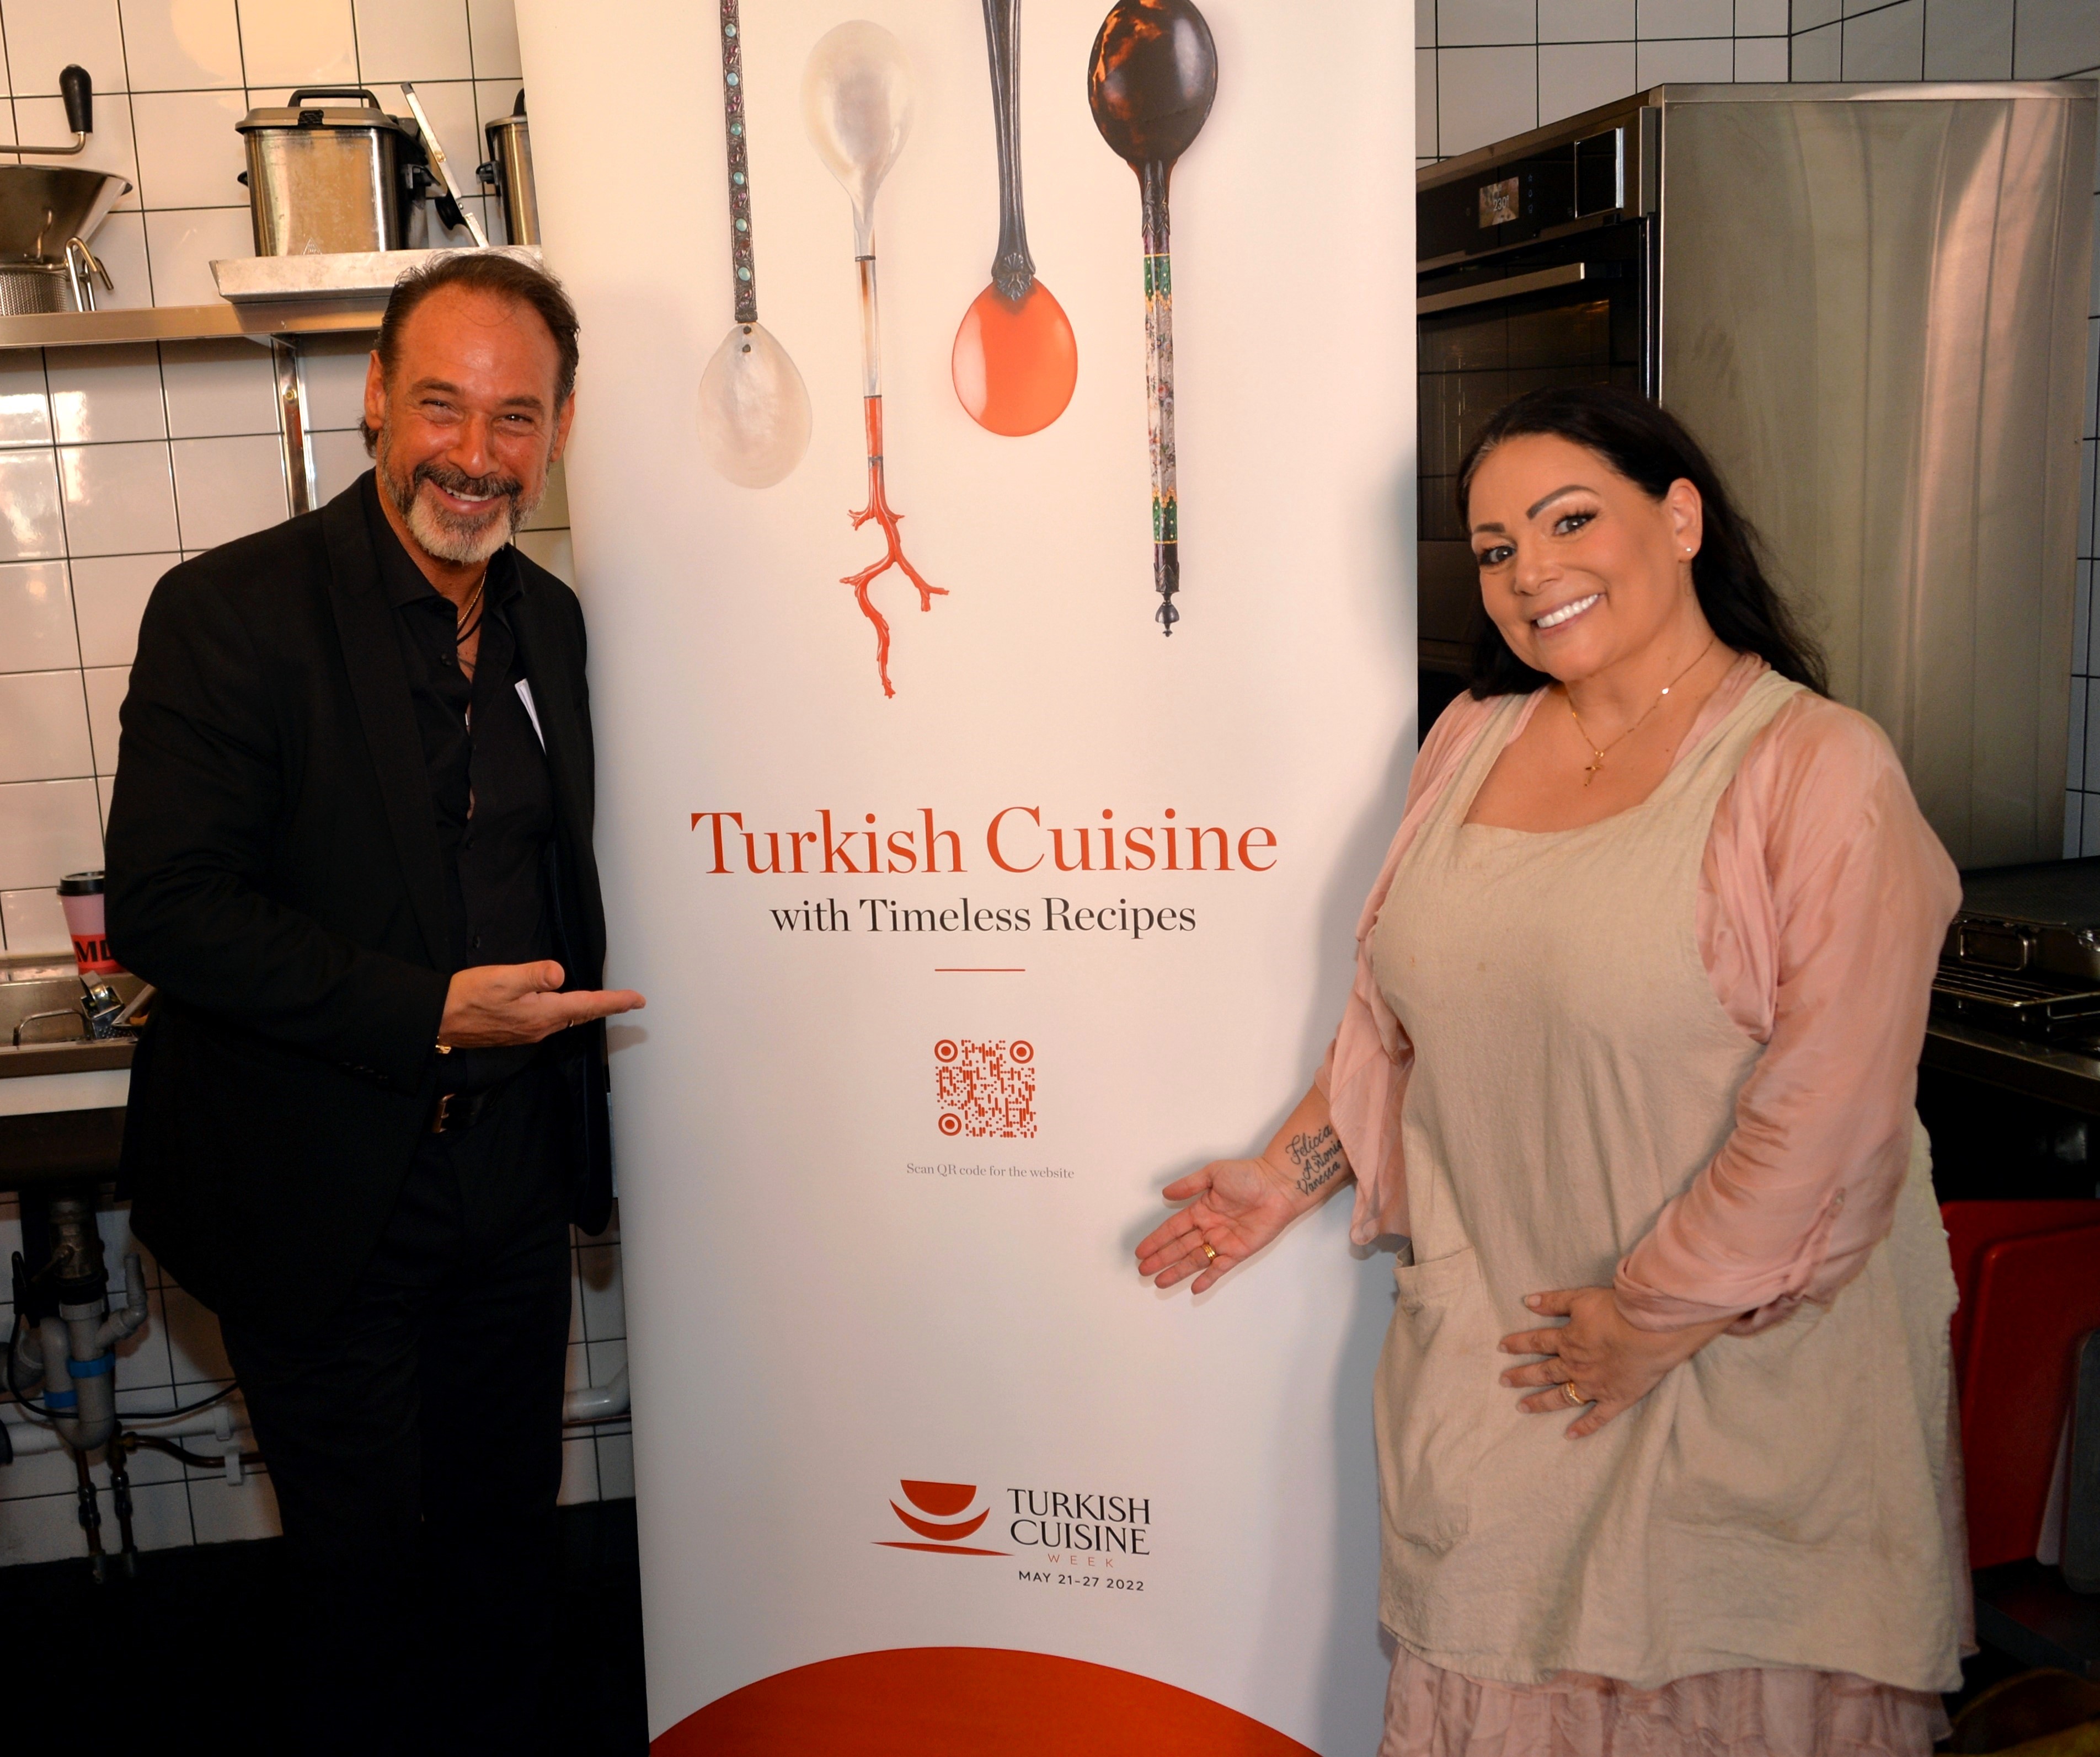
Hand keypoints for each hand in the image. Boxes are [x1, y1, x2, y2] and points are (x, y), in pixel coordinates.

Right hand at [438, 961, 645, 1048]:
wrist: (438, 1019)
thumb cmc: (467, 996)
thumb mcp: (502, 979)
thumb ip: (533, 976)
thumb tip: (559, 974)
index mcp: (543, 1014)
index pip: (588, 1006)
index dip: (615, 1001)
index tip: (638, 1000)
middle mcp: (540, 1028)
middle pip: (581, 1015)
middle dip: (606, 1007)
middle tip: (630, 1001)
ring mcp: (527, 1032)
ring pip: (566, 1019)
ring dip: (587, 1011)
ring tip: (604, 1003)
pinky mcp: (515, 1031)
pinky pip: (549, 1022)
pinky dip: (565, 1014)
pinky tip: (563, 1008)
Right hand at [1135, 1158, 1297, 1293]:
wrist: (1277, 1186)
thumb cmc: (1248, 1175)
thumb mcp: (1213, 1173)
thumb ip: (1188, 1185)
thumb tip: (1165, 1194)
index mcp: (1201, 1210)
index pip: (1173, 1228)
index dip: (1157, 1239)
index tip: (1141, 1251)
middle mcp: (1209, 1228)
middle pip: (1179, 1247)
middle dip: (1161, 1258)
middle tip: (1143, 1270)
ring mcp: (1223, 1241)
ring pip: (1194, 1260)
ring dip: (1177, 1271)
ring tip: (1159, 1281)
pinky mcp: (1238, 1251)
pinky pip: (1219, 1268)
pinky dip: (1207, 1278)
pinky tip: (1193, 1288)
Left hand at [1499, 1286, 1735, 1437]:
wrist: (1649, 1333)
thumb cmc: (1618, 1311)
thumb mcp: (1582, 1298)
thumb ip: (1555, 1301)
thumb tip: (1528, 1301)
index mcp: (1568, 1341)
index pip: (1537, 1342)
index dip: (1518, 1344)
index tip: (1502, 1347)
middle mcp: (1575, 1366)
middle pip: (1543, 1372)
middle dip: (1521, 1376)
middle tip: (1503, 1381)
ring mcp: (1594, 1386)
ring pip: (1561, 1397)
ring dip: (1540, 1402)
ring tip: (1521, 1407)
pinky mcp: (1615, 1400)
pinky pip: (1596, 1418)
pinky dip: (1584, 1428)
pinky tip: (1570, 1435)